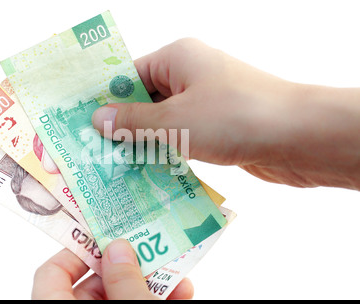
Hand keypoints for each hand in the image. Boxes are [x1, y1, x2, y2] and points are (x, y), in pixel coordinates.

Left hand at [32, 239, 193, 299]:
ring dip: (149, 283)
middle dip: (127, 265)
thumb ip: (124, 282)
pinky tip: (182, 293)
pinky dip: (156, 302)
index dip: (77, 250)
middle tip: (149, 249)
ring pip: (119, 298)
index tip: (107, 236)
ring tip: (174, 268)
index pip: (52, 273)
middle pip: (93, 284)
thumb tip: (120, 248)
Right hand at [92, 38, 359, 189]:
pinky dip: (164, 152)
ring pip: (162, 121)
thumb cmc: (235, 117)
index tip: (78, 123)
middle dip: (120, 126)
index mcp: (177, 58)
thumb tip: (97, 119)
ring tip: (110, 167)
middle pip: (143, 99)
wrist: (299, 137)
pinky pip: (180, 137)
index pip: (127, 75)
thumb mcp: (175, 121)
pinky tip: (144, 173)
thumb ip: (133, 121)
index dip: (103, 99)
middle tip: (89, 152)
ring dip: (141, 143)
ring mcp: (205, 101)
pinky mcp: (216, 126)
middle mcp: (190, 75)